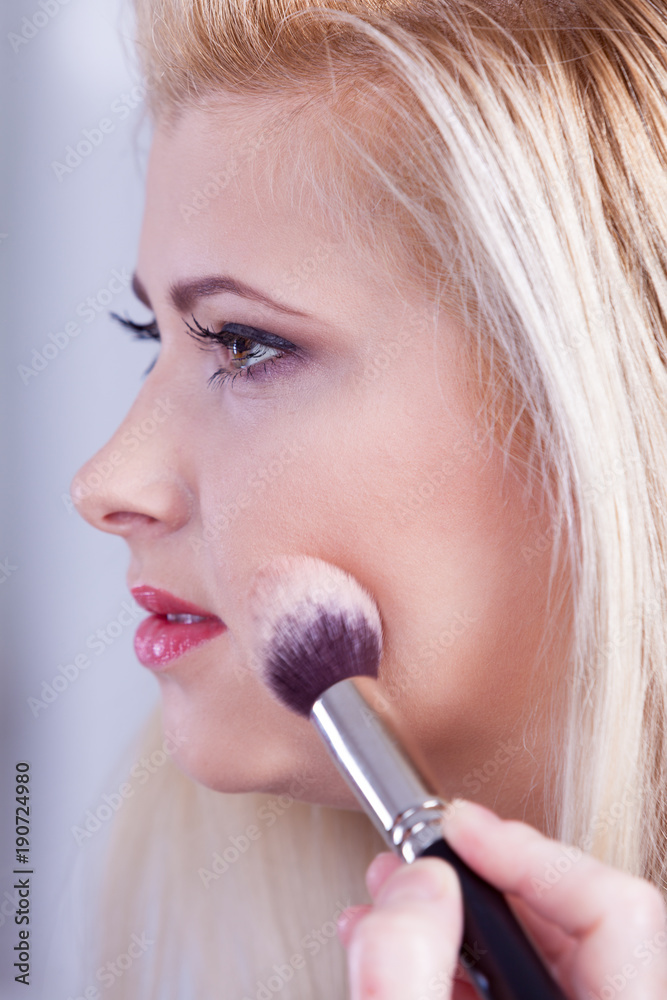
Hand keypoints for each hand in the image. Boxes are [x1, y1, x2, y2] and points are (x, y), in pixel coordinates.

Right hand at [337, 799, 666, 999]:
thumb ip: (405, 972)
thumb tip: (419, 883)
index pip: (615, 909)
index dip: (527, 850)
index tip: (456, 826)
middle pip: (573, 914)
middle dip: (480, 871)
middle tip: (420, 854)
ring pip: (536, 943)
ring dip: (458, 906)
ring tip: (392, 891)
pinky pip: (503, 978)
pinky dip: (450, 949)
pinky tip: (394, 941)